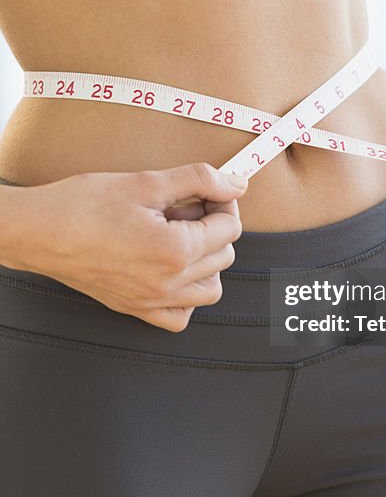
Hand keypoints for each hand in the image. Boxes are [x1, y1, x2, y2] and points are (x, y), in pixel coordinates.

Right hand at [16, 162, 247, 331]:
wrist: (38, 231)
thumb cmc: (84, 204)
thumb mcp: (147, 182)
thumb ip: (199, 180)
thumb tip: (236, 183)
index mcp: (176, 251)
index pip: (230, 228)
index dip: (223, 201)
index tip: (207, 189)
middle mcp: (169, 284)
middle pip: (224, 256)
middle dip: (214, 226)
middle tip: (185, 206)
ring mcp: (152, 301)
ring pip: (210, 289)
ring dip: (207, 261)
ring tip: (180, 235)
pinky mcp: (135, 309)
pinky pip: (180, 316)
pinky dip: (186, 295)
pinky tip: (170, 268)